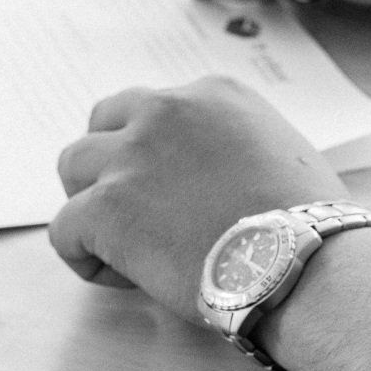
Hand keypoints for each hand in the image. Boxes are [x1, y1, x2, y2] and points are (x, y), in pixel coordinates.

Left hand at [49, 79, 345, 321]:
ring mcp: (132, 156)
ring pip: (72, 166)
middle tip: (132, 207)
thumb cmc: (307, 221)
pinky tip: (124, 277)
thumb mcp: (282, 150)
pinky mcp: (107, 207)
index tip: (178, 190)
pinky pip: (64, 229)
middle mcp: (167, 111)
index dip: (157, 152)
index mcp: (213, 94)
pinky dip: (84, 256)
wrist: (301, 260)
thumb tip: (213, 178)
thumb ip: (235, 144)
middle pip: (103, 122)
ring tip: (124, 244)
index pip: (156, 107)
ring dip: (90, 202)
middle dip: (109, 161)